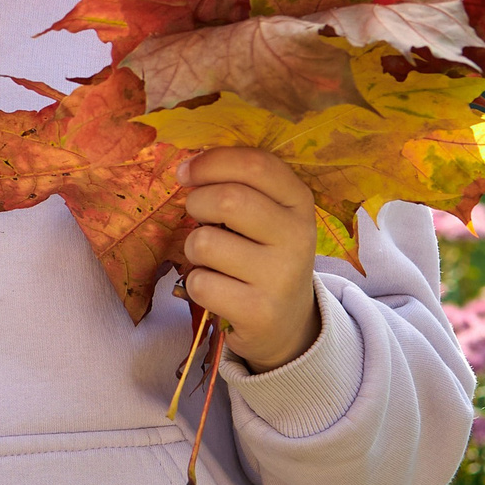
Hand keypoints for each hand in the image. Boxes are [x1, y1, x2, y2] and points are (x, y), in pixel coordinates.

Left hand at [176, 147, 321, 371]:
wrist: (286, 322)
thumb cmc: (261, 255)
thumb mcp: (265, 215)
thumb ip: (237, 185)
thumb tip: (187, 166)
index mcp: (299, 202)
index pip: (256, 165)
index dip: (211, 162)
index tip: (186, 173)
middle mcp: (298, 236)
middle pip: (229, 200)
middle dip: (197, 204)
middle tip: (198, 217)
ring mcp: (281, 276)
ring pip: (205, 243)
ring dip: (194, 248)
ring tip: (213, 259)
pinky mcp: (260, 312)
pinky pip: (200, 283)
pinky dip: (196, 284)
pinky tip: (218, 289)